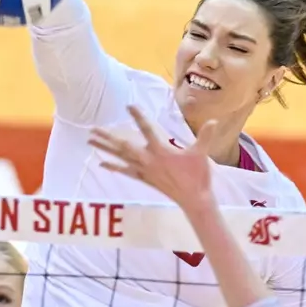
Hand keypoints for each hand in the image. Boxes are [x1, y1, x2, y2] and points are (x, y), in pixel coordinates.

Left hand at [90, 107, 216, 210]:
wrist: (193, 200)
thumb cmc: (197, 176)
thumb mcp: (201, 154)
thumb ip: (205, 137)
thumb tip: (214, 121)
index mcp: (161, 151)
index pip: (147, 130)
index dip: (138, 117)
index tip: (129, 106)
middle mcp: (148, 160)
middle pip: (124, 146)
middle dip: (108, 137)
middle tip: (92, 129)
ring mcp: (145, 171)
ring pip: (121, 158)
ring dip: (105, 149)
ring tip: (91, 141)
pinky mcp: (145, 179)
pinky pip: (126, 171)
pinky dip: (114, 167)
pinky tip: (102, 164)